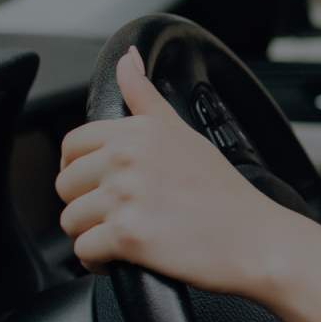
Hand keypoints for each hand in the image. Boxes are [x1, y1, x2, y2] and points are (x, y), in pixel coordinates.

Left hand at [55, 47, 309, 297]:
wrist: (255, 240)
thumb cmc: (224, 193)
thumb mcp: (184, 132)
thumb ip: (145, 95)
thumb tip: (127, 59)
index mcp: (138, 131)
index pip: (72, 145)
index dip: (80, 169)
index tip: (101, 184)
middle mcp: (127, 159)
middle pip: (66, 185)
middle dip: (86, 204)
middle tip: (122, 214)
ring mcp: (125, 197)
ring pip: (71, 220)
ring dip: (92, 235)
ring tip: (126, 236)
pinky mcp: (127, 235)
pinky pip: (83, 251)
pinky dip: (99, 261)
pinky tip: (124, 258)